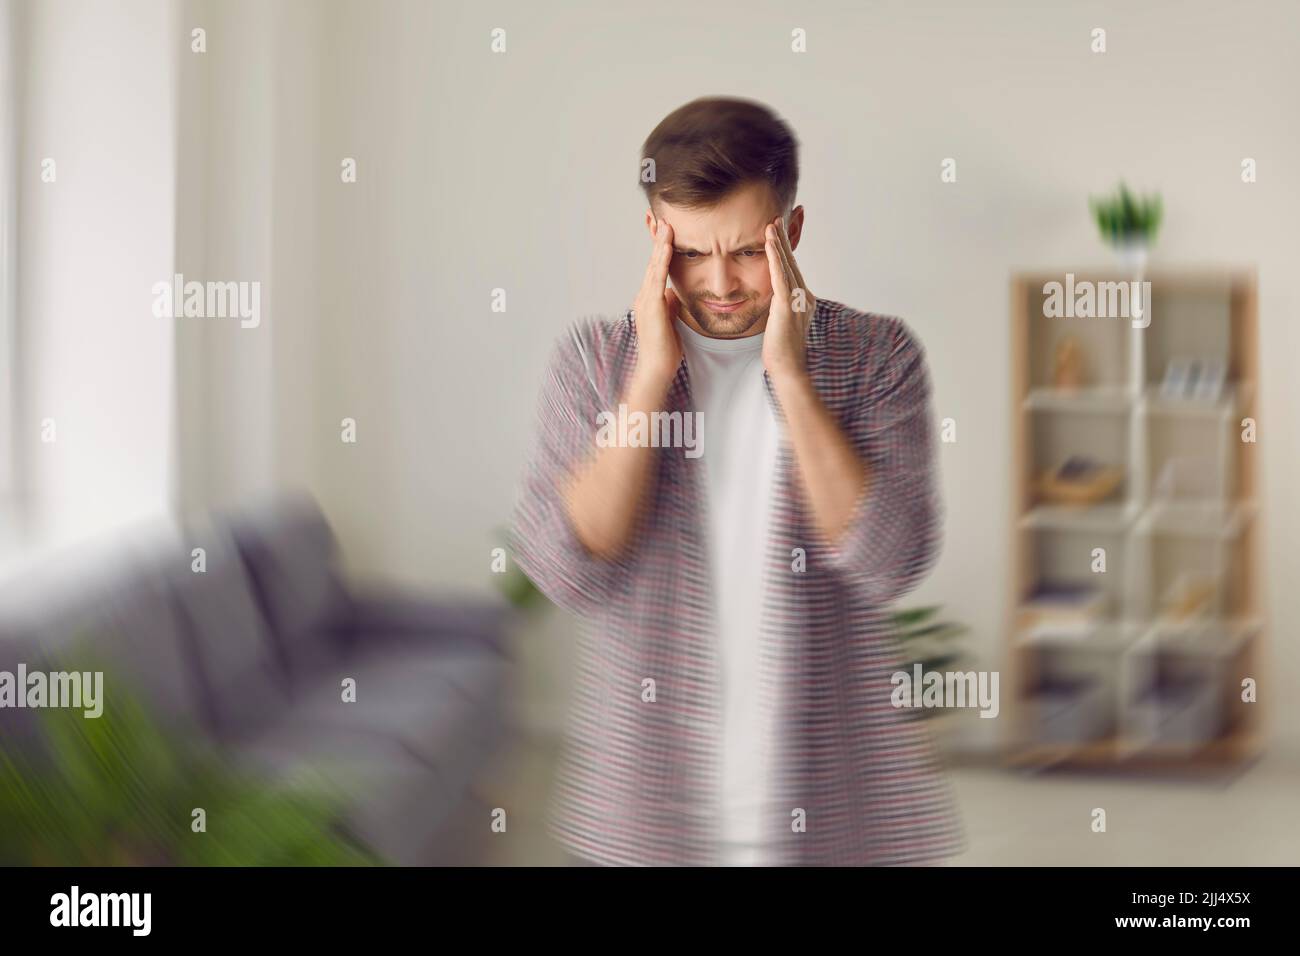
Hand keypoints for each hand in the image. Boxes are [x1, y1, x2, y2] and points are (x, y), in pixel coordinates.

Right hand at [632, 217, 684, 387]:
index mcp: (650, 297)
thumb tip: (674, 291)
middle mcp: (645, 294)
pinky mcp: (651, 306)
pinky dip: (662, 260)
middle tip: (659, 214)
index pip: (656, 266)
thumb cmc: (665, 348)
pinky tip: (667, 245)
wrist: (657, 368)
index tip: (663, 227)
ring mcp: (646, 299)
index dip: (659, 246)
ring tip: (666, 222)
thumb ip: (670, 303)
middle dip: (656, 237)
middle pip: (652, 260)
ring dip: (660, 243)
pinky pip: (657, 278)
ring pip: (654, 265)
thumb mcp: (670, 319)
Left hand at [762, 216, 816, 381]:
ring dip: (779, 243)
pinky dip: (775, 258)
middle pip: (792, 262)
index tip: (778, 231)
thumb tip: (771, 300)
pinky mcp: (788, 306)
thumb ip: (778, 308)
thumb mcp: (780, 323)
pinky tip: (769, 244)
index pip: (792, 269)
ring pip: (787, 266)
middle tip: (777, 218)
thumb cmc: (781, 352)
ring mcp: (798, 301)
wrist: (789, 369)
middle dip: (784, 240)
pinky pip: (781, 277)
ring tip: (771, 224)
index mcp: (803, 300)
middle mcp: (804, 297)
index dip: (785, 250)